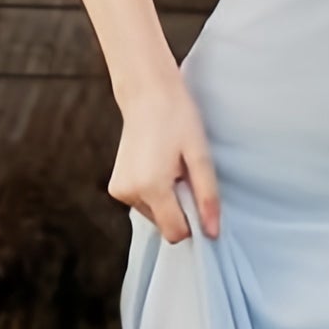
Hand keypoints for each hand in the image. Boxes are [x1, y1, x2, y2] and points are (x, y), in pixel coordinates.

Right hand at [108, 74, 221, 242]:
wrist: (147, 94)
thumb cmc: (178, 119)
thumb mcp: (200, 156)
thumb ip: (207, 197)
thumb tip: (213, 233)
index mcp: (150, 187)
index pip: (175, 233)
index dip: (193, 222)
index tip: (198, 196)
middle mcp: (129, 193)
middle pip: (164, 225)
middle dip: (179, 208)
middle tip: (184, 175)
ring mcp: (119, 190)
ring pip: (154, 216)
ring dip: (167, 200)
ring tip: (170, 168)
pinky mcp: (116, 186)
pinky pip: (143, 204)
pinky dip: (155, 193)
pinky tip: (158, 168)